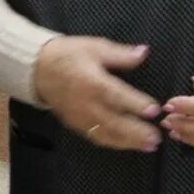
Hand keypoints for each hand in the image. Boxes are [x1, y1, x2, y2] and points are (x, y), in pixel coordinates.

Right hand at [31, 37, 160, 151]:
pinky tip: (128, 145)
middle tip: (156, 137)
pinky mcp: (75, 124)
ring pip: (106, 134)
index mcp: (91, 81)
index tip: (154, 110)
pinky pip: (95, 137)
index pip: (116, 95)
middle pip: (113, 121)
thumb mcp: (94, 47)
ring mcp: (79, 117)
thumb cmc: (68, 55)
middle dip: (136, 132)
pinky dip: (113, 143)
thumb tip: (143, 52)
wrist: (37, 69)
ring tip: (148, 146)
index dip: (135, 104)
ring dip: (128, 142)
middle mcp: (86, 103)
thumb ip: (120, 53)